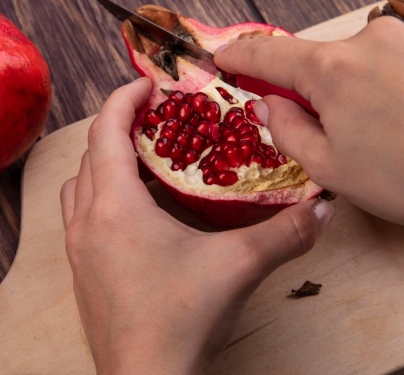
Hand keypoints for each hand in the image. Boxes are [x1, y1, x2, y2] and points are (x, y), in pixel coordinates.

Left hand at [60, 78, 333, 373]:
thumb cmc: (179, 320)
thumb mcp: (238, 267)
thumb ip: (285, 232)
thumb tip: (323, 206)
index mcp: (114, 206)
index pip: (106, 130)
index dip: (125, 98)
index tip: (149, 83)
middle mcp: (86, 222)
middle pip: (91, 154)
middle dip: (119, 127)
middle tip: (156, 119)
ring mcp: (79, 251)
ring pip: (80, 187)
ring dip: (105, 163)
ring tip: (144, 161)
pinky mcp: (83, 274)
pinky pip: (82, 217)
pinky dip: (102, 198)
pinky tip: (137, 215)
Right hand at [215, 17, 403, 297]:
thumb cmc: (402, 183)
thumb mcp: (327, 167)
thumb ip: (286, 127)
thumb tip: (270, 102)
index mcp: (331, 68)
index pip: (269, 53)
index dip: (241, 56)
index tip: (224, 57)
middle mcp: (373, 38)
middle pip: (327, 59)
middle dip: (323, 89)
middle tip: (338, 132)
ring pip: (372, 58)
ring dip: (368, 86)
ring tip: (393, 132)